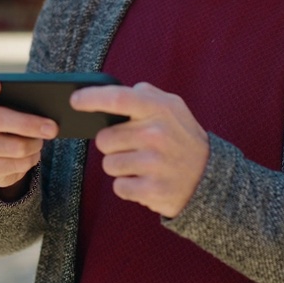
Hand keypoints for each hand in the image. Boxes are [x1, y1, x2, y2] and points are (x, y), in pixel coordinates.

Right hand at [0, 73, 57, 196]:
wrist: (12, 151)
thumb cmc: (19, 115)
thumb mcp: (23, 102)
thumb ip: (30, 97)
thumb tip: (58, 104)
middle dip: (27, 124)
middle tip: (53, 128)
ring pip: (12, 146)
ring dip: (34, 144)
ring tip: (41, 140)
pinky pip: (15, 165)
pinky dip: (30, 160)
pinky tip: (32, 154)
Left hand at [70, 82, 209, 217]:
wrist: (209, 176)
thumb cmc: (182, 138)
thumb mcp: (173, 107)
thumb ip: (146, 94)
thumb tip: (112, 93)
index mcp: (159, 109)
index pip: (118, 98)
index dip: (92, 98)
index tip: (74, 100)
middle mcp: (156, 134)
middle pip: (104, 139)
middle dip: (113, 144)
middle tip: (133, 147)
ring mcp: (155, 163)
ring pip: (109, 164)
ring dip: (120, 166)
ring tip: (141, 164)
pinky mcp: (153, 189)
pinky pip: (119, 186)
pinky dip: (128, 186)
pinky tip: (145, 180)